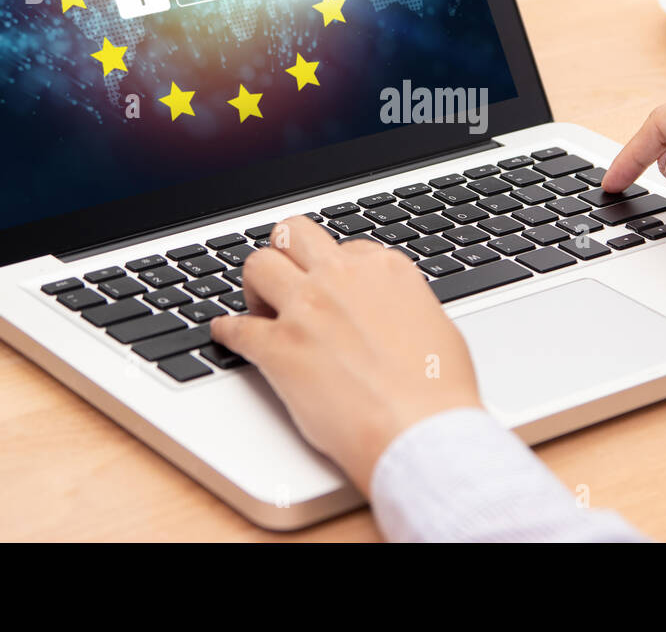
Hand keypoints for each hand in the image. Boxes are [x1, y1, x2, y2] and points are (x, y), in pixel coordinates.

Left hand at [209, 216, 481, 493]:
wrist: (418, 431)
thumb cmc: (438, 391)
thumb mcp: (437, 327)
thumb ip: (404, 307)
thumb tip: (393, 313)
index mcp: (384, 271)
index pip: (347, 247)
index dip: (336, 270)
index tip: (332, 289)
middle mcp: (342, 278)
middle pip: (294, 234)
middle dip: (286, 253)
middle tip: (286, 280)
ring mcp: (306, 309)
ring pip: (258, 264)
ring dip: (255, 286)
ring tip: (260, 308)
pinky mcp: (278, 348)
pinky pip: (236, 327)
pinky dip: (227, 332)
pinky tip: (227, 336)